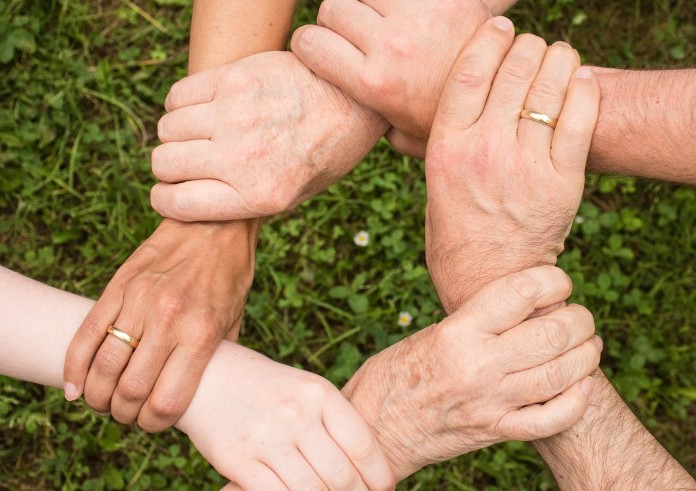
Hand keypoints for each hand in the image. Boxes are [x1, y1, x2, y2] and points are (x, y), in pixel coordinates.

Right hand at [63, 219, 257, 430]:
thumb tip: (197, 392)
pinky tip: (76, 386)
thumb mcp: (234, 320)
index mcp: (201, 334)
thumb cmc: (229, 276)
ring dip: (98, 396)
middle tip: (126, 414)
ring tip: (103, 401)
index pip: (167, 401)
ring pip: (103, 366)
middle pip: (130, 390)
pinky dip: (74, 366)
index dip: (154, 424)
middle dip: (124, 414)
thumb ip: (214, 358)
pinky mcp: (119, 286)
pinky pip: (87, 333)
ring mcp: (139, 301)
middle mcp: (168, 320)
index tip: (153, 423)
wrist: (214, 224)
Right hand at [150, 51, 388, 221]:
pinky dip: (182, 104)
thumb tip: (193, 201)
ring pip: (167, 128)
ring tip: (201, 133)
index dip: (165, 199)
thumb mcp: (295, 195)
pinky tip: (204, 108)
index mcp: (259, 196)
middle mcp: (243, 158)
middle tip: (190, 161)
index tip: (170, 192)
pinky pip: (178, 95)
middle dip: (170, 167)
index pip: (176, 203)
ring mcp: (236, 115)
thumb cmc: (324, 152)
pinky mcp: (235, 78)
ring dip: (177, 134)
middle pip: (164, 163)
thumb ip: (245, 202)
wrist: (354, 101)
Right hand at [177, 342, 394, 490]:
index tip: (383, 489)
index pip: (363, 445)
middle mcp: (296, 414)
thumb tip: (367, 467)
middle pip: (341, 475)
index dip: (380, 476)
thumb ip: (333, 422)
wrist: (208, 377)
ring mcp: (266, 438)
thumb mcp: (306, 390)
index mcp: (319, 393)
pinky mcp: (238, 460)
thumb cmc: (267, 388)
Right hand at [291, 0, 492, 156]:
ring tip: (380, 22)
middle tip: (354, 37)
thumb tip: (348, 117)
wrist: (506, 96)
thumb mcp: (404, 136)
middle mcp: (389, 46)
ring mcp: (416, 16)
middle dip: (336, 21)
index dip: (308, 44)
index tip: (319, 49)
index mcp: (372, 83)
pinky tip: (403, 14)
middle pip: (333, 8)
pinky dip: (392, 0)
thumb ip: (370, 122)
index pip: (309, 42)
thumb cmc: (449, 121)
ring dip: (364, 3)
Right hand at [342, 266, 600, 480]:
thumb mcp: (430, 334)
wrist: (374, 428)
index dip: (553, 280)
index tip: (559, 281)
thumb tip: (524, 307)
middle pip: (552, 333)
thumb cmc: (394, 374)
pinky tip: (582, 385)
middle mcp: (478, 366)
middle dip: (579, 319)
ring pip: (562, 374)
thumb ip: (476, 322)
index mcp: (457, 332)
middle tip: (580, 316)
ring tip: (589, 344)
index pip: (521, 292)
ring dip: (586, 355)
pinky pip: (552, 419)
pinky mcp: (495, 431)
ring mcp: (490, 402)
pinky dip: (577, 401)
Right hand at [424, 18, 599, 311]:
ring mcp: (526, 165)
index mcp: (446, 148)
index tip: (500, 27)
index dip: (489, 38)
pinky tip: (579, 81)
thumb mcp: (432, 183)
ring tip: (558, 58)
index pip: (469, 71)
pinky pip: (581, 117)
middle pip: (514, 69)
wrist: (488, 281)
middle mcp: (484, 150)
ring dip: (558, 60)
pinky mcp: (562, 181)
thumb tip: (436, 104)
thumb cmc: (454, 232)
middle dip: (527, 46)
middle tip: (531, 47)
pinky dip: (584, 89)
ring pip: (550, 85)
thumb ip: (437, 141)